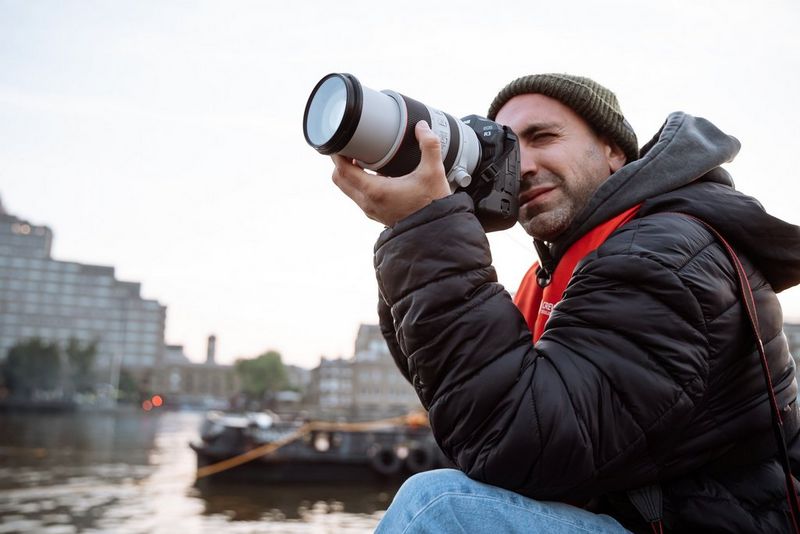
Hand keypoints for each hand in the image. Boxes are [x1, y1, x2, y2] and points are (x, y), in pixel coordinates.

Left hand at [331, 121, 450, 226]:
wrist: (436, 232)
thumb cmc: (433, 205)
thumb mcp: (434, 172)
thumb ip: (429, 145)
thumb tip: (422, 126)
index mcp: (375, 191)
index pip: (342, 170)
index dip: (337, 153)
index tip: (340, 140)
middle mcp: (368, 202)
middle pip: (339, 179)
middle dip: (340, 161)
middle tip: (349, 146)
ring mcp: (371, 210)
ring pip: (347, 188)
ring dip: (349, 172)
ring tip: (360, 157)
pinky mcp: (376, 213)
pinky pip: (358, 196)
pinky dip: (358, 182)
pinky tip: (373, 173)